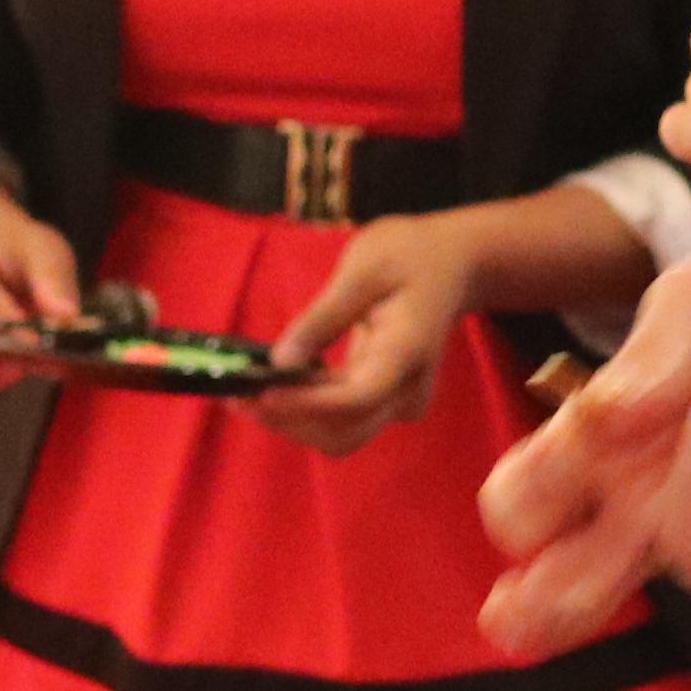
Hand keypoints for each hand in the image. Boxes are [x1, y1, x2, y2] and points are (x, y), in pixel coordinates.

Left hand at [253, 209, 491, 457]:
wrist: (454, 264)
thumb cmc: (410, 255)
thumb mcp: (364, 268)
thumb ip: (324, 317)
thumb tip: (280, 361)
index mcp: (406, 353)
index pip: (356, 398)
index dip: (305, 404)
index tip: (261, 393)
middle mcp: (406, 390)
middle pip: (344, 433)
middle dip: (289, 421)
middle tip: (236, 397)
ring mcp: (398, 401)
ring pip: (338, 435)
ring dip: (290, 421)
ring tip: (244, 392)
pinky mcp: (384, 401)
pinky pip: (340, 421)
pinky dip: (304, 411)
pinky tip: (274, 385)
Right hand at [476, 246, 690, 651]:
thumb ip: (653, 350)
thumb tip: (598, 417)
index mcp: (615, 447)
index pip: (538, 496)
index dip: (523, 502)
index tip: (541, 483)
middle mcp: (659, 506)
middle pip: (578, 583)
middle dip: (542, 602)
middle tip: (516, 611)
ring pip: (682, 549)